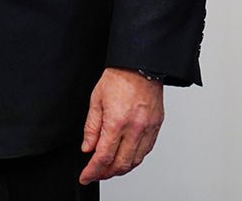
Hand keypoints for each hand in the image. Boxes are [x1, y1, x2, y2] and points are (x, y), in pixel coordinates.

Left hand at [79, 67, 164, 183]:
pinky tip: (126, 158)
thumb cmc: (118, 78)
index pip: (103, 156)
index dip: (93, 170)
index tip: (86, 176)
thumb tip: (88, 148)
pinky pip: (146, 151)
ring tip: (109, 169)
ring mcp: (148, 129)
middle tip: (95, 174)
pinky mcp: (156, 127)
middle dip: (106, 173)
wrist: (141, 66)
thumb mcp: (96, 100)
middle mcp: (135, 129)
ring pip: (135, 161)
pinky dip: (135, 159)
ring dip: (121, 169)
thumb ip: (91, 127)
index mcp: (117, 122)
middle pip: (121, 164)